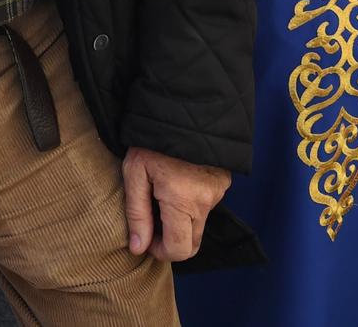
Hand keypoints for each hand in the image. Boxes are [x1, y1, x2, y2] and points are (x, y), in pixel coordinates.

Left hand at [121, 146, 229, 261]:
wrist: (181, 106)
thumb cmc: (152, 139)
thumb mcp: (135, 173)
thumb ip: (137, 214)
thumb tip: (138, 248)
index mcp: (183, 202)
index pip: (180, 250)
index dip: (160, 252)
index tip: (145, 237)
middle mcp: (206, 201)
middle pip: (193, 243)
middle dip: (171, 240)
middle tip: (152, 220)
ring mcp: (218, 191)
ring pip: (199, 224)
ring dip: (180, 222)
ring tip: (161, 195)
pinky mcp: (223, 181)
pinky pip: (206, 205)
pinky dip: (191, 205)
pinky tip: (176, 183)